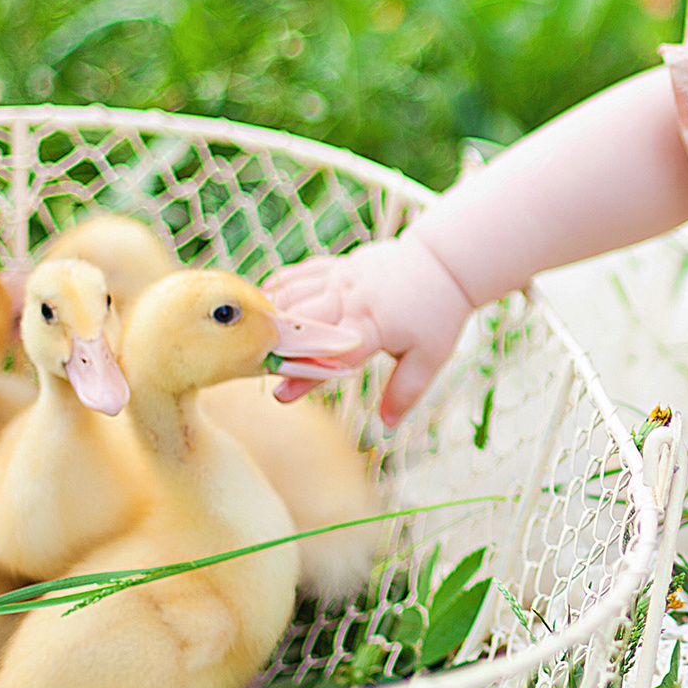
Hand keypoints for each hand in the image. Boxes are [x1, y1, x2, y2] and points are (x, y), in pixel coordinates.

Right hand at [263, 229, 474, 424]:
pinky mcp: (336, 266)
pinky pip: (298, 274)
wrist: (443, 262)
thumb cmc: (437, 312)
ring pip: (292, 294)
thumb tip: (388, 425)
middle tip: (249, 364)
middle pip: (300, 321)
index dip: (305, 376)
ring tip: (244, 337)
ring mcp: (340, 278)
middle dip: (273, 343)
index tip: (280, 395)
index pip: (331, 354)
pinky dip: (277, 288)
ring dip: (268, 315)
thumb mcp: (430, 357)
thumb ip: (406, 391)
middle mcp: (349, 298)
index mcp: (371, 324)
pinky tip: (259, 304)